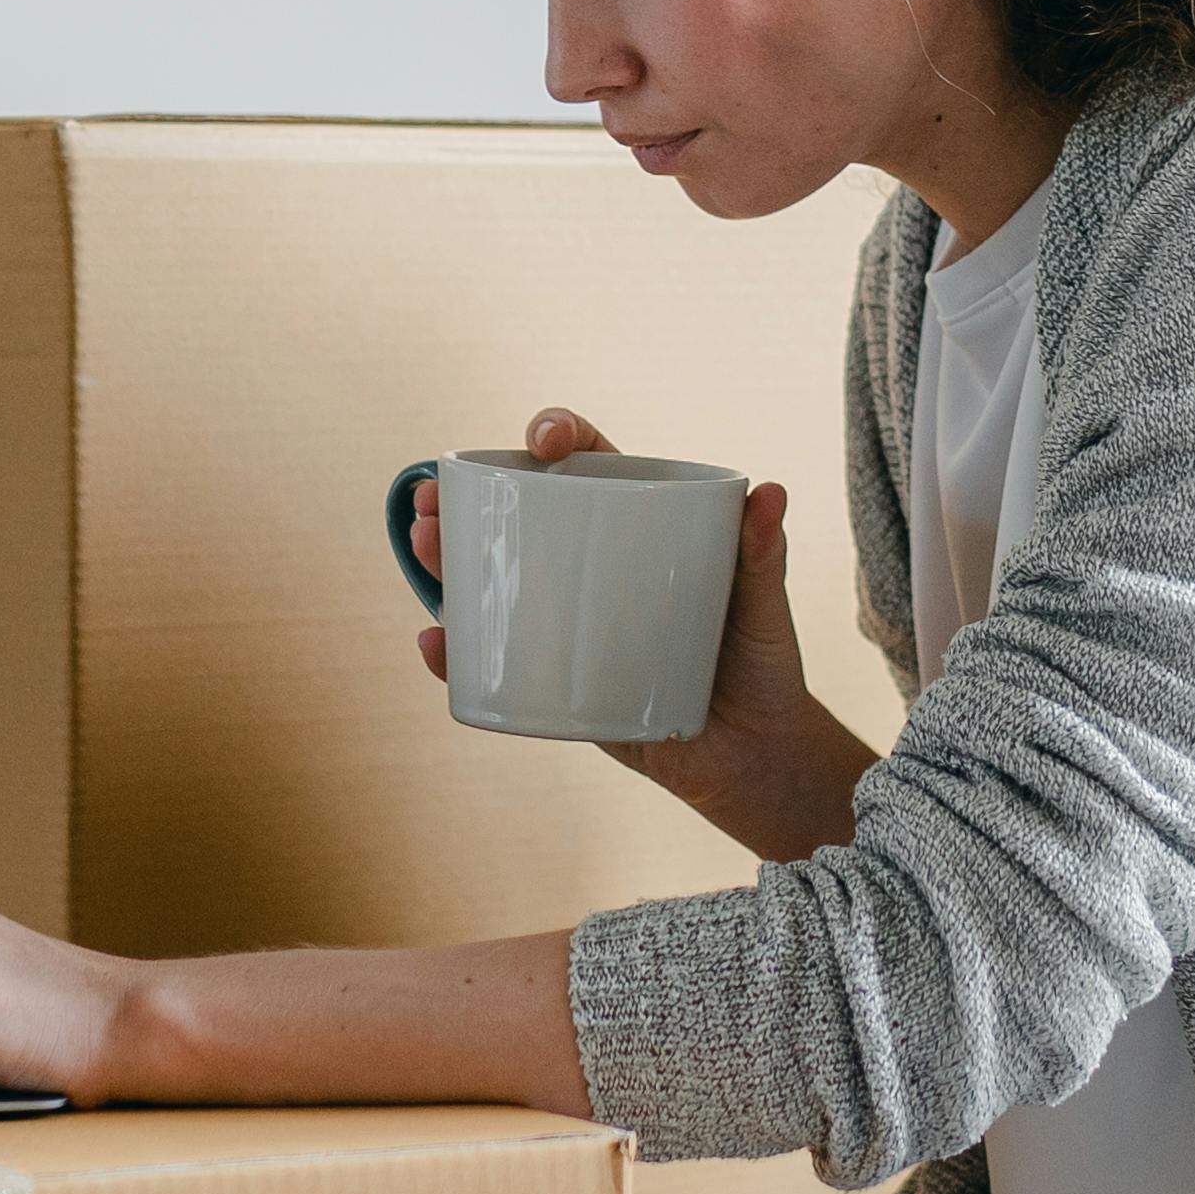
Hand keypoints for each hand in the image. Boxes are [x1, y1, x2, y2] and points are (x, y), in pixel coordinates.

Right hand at [414, 408, 876, 867]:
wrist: (755, 757)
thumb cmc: (762, 664)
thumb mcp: (762, 604)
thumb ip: (764, 553)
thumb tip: (770, 493)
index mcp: (637, 526)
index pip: (588, 464)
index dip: (556, 436)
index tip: (543, 441)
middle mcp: (591, 567)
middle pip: (518, 517)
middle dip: (466, 498)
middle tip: (434, 496)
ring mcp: (568, 625)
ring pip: (494, 582)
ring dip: (446, 559)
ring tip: (424, 543)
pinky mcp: (558, 683)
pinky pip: (498, 662)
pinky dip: (460, 654)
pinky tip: (437, 641)